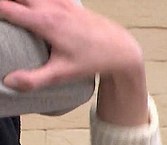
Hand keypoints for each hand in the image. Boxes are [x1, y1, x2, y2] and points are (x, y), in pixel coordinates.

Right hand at [0, 0, 142, 91]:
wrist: (121, 49)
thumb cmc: (93, 61)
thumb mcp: (63, 74)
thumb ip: (34, 79)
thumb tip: (8, 81)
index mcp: (45, 22)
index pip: (6, 8)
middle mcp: (51, 6)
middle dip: (5, 3)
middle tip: (1, 13)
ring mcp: (61, 1)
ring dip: (19, 0)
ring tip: (9, 9)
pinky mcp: (69, 1)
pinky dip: (35, 0)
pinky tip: (29, 5)